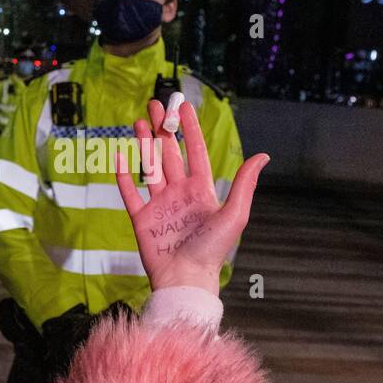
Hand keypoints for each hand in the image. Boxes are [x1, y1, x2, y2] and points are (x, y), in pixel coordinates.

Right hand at [116, 98, 268, 294]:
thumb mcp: (235, 214)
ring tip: (139, 121)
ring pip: (149, 167)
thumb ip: (244, 183)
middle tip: (155, 104)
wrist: (186, 278)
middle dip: (162, 129)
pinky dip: (123, 175)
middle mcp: (179, 194)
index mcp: (201, 191)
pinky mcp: (141, 219)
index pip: (194, 152)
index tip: (183, 106)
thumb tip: (263, 155)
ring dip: (144, 144)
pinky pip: (130, 193)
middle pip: (169, 154)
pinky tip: (120, 155)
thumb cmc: (213, 250)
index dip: (189, 129)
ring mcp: (159, 205)